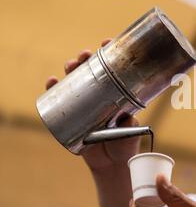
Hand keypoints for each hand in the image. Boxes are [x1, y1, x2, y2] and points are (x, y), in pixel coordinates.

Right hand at [45, 39, 140, 171]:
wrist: (111, 165)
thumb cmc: (126, 146)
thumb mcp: (131, 133)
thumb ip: (131, 126)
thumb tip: (130, 118)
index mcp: (117, 94)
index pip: (113, 70)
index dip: (110, 54)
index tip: (107, 41)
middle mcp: (101, 96)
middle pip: (91, 71)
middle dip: (86, 58)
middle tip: (85, 54)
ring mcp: (86, 105)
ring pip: (76, 81)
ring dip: (71, 69)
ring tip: (71, 64)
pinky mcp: (73, 116)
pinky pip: (61, 100)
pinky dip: (54, 89)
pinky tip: (52, 82)